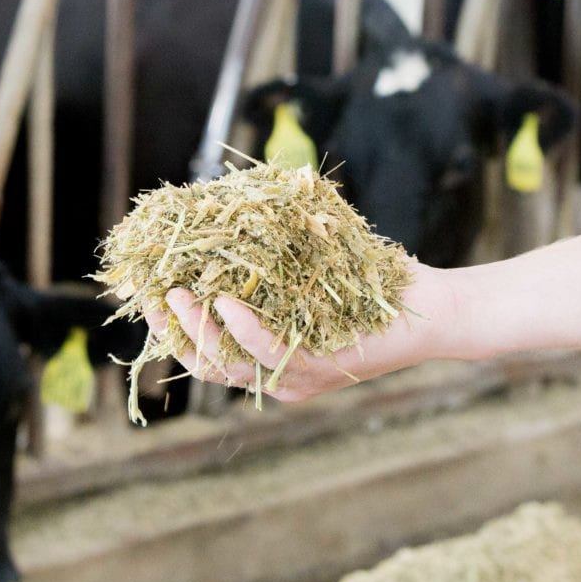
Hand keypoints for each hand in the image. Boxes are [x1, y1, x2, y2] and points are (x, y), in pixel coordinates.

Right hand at [144, 258, 452, 402]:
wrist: (432, 309)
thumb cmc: (372, 282)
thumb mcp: (310, 264)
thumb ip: (269, 251)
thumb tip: (230, 203)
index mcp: (268, 355)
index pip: (204, 350)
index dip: (170, 326)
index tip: (148, 290)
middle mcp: (276, 375)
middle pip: (206, 364)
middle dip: (173, 331)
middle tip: (155, 293)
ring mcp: (295, 378)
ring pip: (228, 366)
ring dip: (197, 331)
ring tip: (178, 293)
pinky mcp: (319, 369)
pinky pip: (269, 355)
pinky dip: (242, 329)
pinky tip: (223, 300)